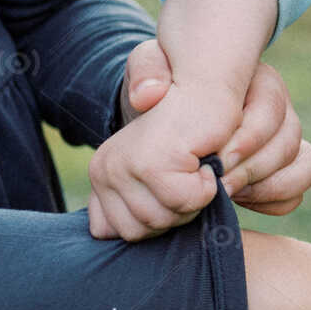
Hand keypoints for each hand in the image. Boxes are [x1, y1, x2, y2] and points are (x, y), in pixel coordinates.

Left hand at [90, 77, 236, 239]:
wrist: (204, 77)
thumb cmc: (189, 117)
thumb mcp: (158, 158)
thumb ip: (133, 195)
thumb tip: (106, 222)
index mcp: (101, 172)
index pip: (119, 233)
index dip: (160, 219)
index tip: (176, 186)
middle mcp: (105, 169)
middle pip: (141, 232)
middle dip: (178, 214)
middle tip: (193, 177)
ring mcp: (125, 165)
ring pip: (162, 220)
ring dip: (195, 201)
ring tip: (200, 168)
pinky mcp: (154, 159)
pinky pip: (185, 201)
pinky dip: (208, 188)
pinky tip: (209, 161)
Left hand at [95, 42, 310, 239]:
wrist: (168, 125)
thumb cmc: (165, 96)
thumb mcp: (150, 72)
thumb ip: (147, 72)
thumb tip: (148, 95)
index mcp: (255, 79)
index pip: (270, 108)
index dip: (246, 139)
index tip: (214, 162)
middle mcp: (280, 106)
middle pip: (290, 139)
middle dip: (252, 169)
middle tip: (218, 187)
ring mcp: (287, 138)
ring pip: (304, 164)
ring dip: (266, 187)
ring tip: (228, 195)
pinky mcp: (287, 167)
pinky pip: (299, 189)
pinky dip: (275, 201)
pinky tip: (242, 202)